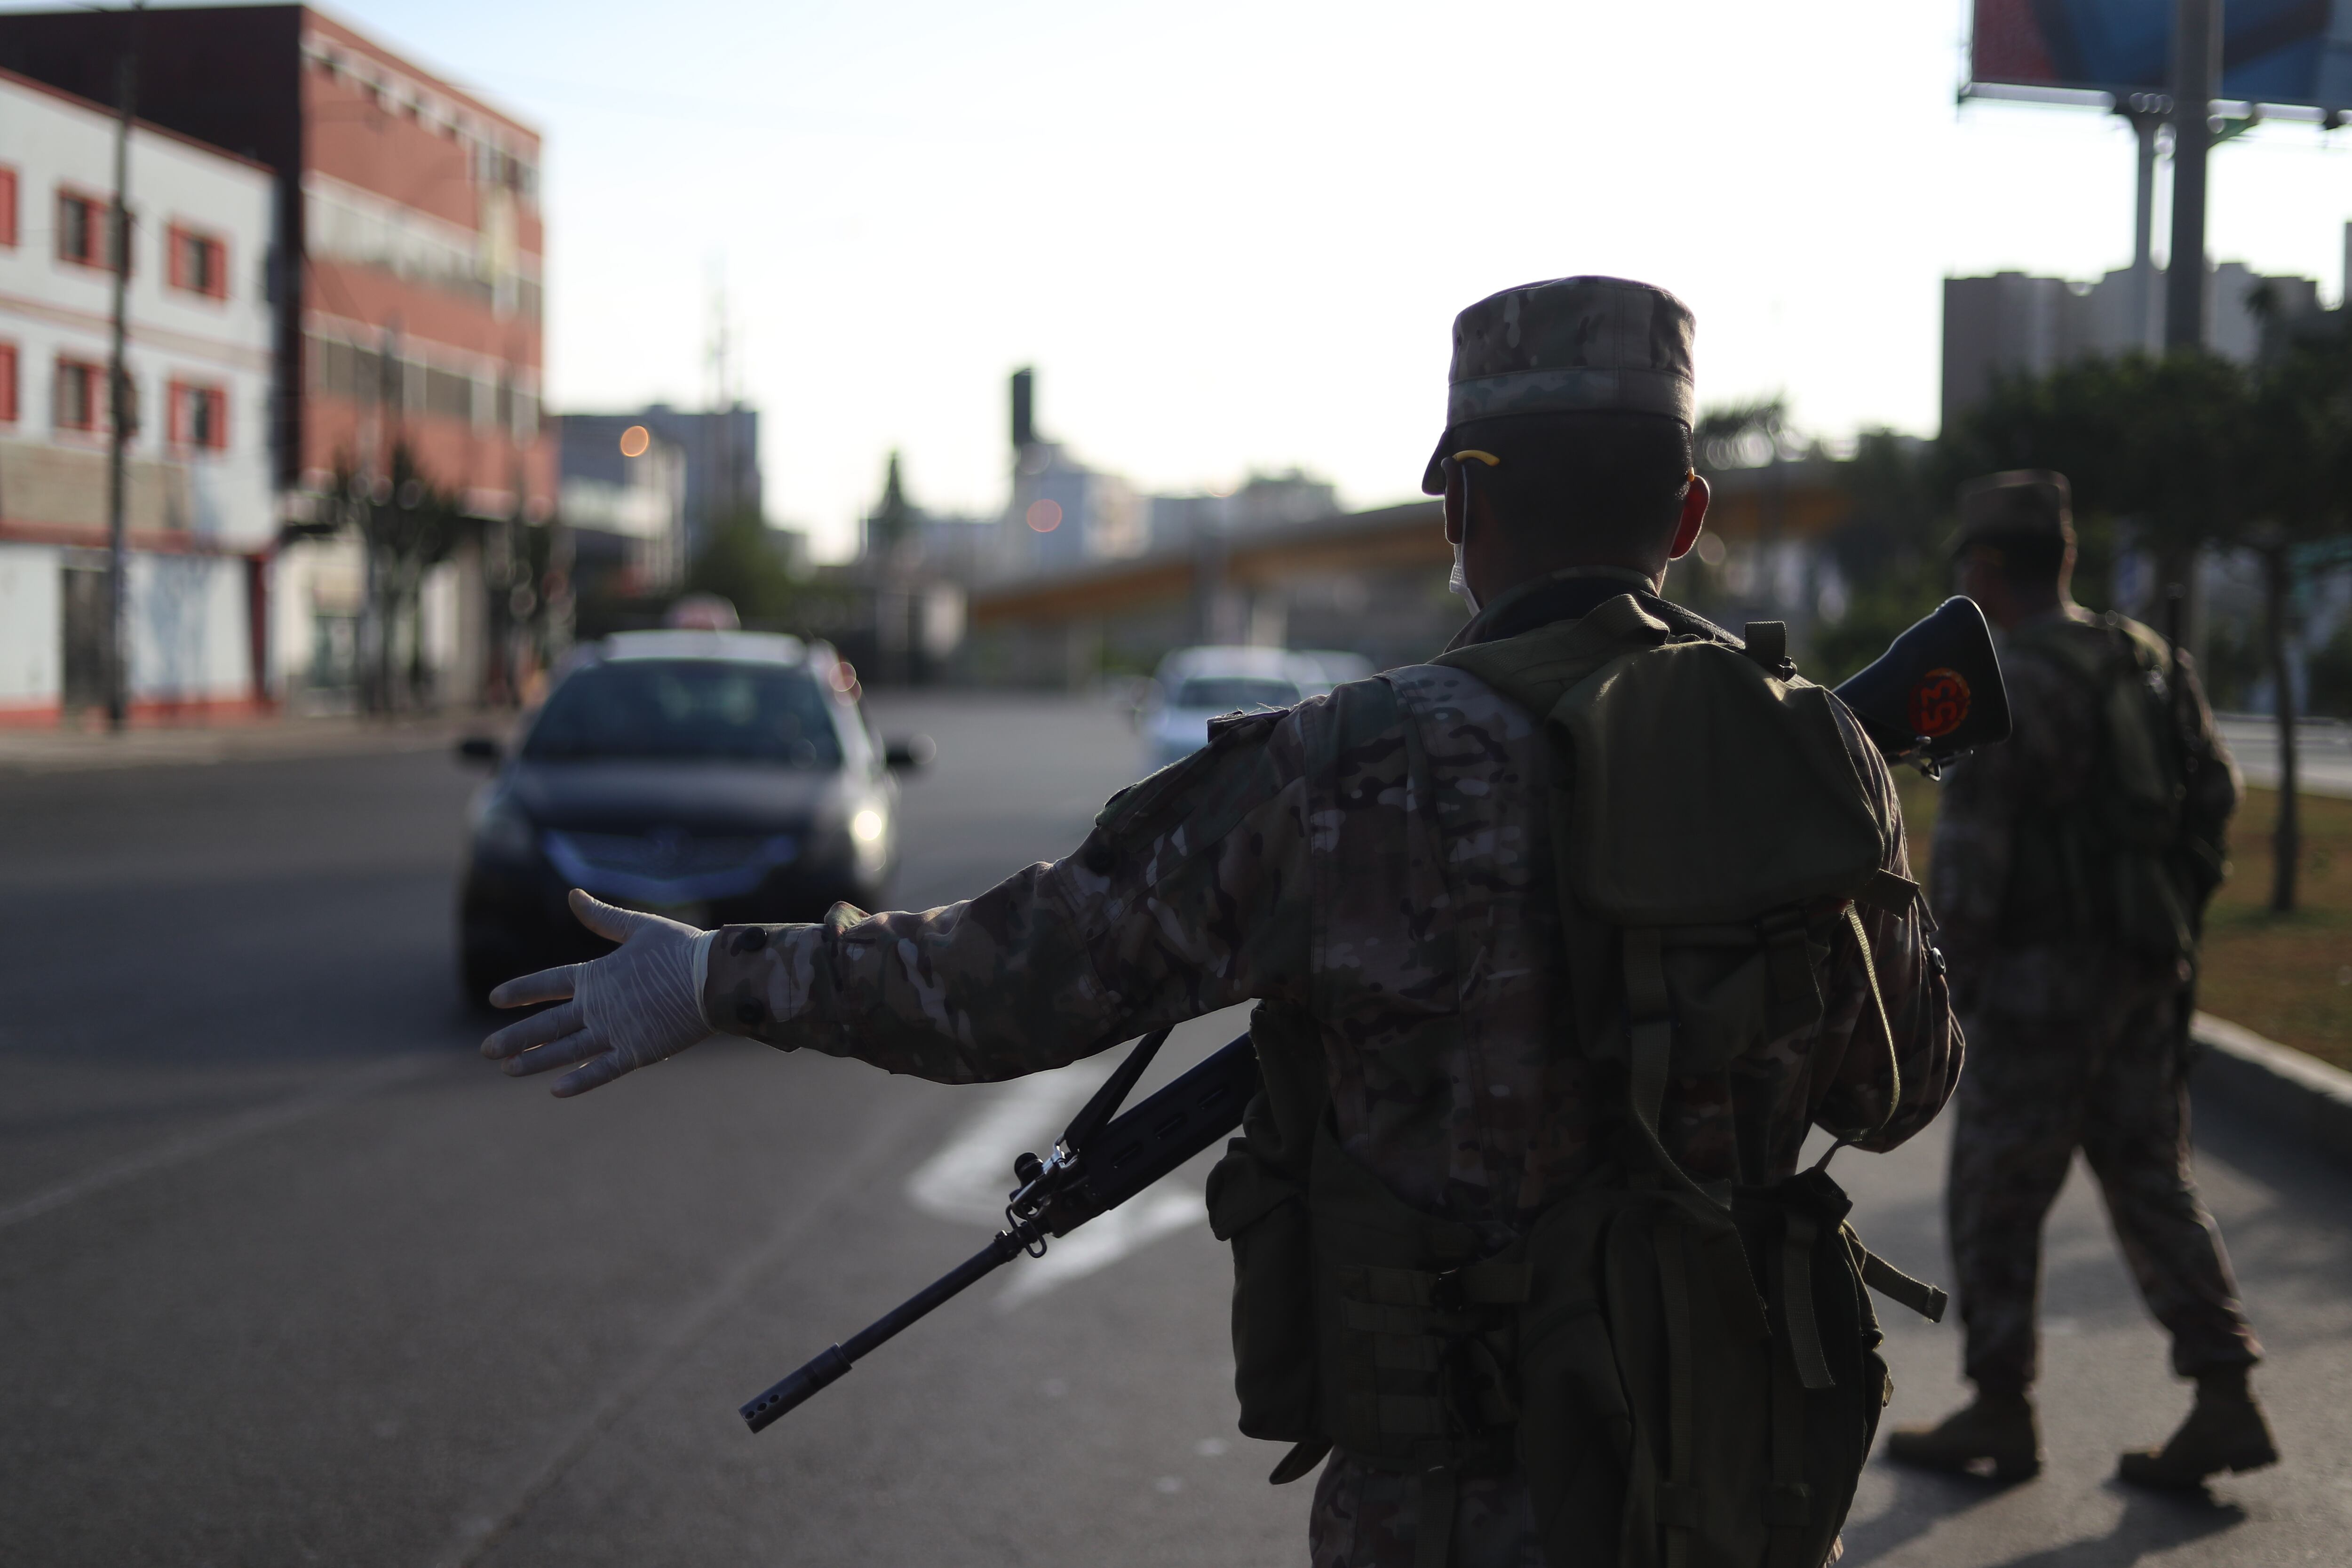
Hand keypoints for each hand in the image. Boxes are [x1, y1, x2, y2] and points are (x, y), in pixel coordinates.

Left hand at [481, 890, 713, 1096]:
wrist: (716, 979)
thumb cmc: (682, 950)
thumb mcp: (639, 928)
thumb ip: (603, 918)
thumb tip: (572, 894)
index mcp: (597, 975)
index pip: (547, 983)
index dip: (520, 991)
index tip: (495, 999)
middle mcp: (599, 1006)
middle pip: (547, 1025)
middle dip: (515, 1038)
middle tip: (487, 1051)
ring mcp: (616, 1032)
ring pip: (566, 1050)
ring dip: (535, 1061)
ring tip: (508, 1069)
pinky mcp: (638, 1052)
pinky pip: (603, 1070)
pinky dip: (580, 1080)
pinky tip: (556, 1090)